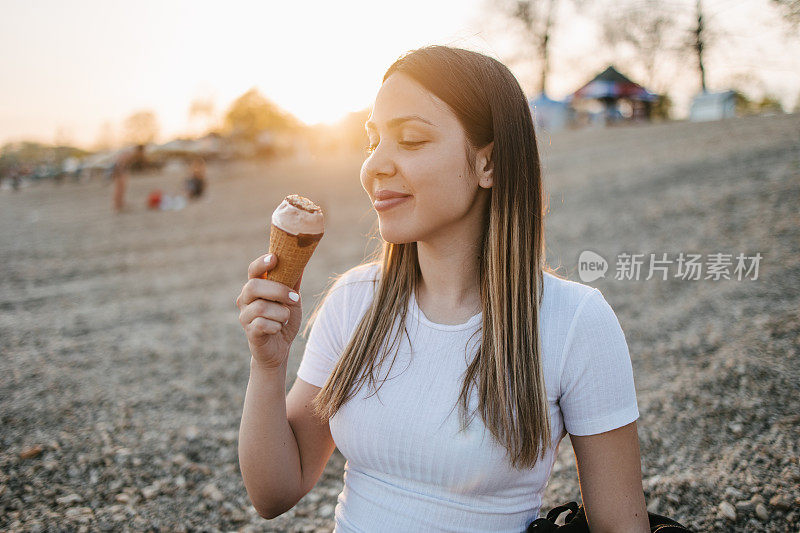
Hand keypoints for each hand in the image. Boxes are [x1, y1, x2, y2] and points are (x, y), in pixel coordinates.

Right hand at [235, 253, 303, 369]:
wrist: (279, 348)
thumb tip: (301, 259)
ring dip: (281, 313)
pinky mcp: (250, 332)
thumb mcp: (292, 299)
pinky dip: (276, 326)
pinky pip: (262, 324)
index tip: (274, 258)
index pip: (253, 270)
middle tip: (295, 299)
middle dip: (278, 291)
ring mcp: (245, 316)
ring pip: (261, 307)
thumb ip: (293, 281)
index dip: (261, 263)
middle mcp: (245, 299)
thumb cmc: (284, 319)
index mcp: (256, 287)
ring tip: (286, 319)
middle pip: (254, 286)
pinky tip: (278, 328)